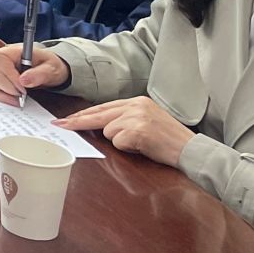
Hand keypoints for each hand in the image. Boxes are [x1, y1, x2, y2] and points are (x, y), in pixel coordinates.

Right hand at [0, 43, 68, 104]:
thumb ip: (39, 74)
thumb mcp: (51, 68)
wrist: (48, 70)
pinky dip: (3, 98)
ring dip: (7, 93)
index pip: (0, 58)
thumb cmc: (48, 65)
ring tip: (22, 96)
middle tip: (25, 93)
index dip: (8, 73)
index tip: (22, 86)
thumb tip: (24, 81)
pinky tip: (15, 99)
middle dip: (10, 87)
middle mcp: (1, 59)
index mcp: (14, 51)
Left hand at [53, 96, 194, 166]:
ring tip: (141, 144)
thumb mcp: (146, 121)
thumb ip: (125, 119)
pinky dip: (127, 148)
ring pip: (108, 131)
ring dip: (120, 142)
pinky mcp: (138, 130)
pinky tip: (144, 147)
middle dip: (77, 121)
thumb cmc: (169, 141)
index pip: (103, 107)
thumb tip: (100, 125)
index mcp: (136, 101)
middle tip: (60, 125)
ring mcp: (137, 117)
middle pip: (98, 114)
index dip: (84, 114)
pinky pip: (118, 142)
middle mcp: (135, 105)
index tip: (67, 119)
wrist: (193, 150)